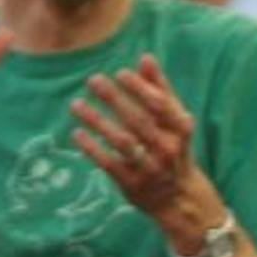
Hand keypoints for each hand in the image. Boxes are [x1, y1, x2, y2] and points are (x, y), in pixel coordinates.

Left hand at [71, 55, 197, 218]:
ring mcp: (150, 170)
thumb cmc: (173, 149)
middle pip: (139, 122)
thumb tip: (145, 58)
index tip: (120, 73)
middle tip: (94, 80)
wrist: (180, 199)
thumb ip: (161, 90)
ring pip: (123, 143)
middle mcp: (168, 151)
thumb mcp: (174, 122)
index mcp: (180, 132)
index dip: (140, 89)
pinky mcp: (133, 186)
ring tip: (76, 105)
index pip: (160, 106)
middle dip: (115, 100)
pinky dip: (93, 149)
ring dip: (98, 122)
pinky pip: (109, 164)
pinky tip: (77, 134)